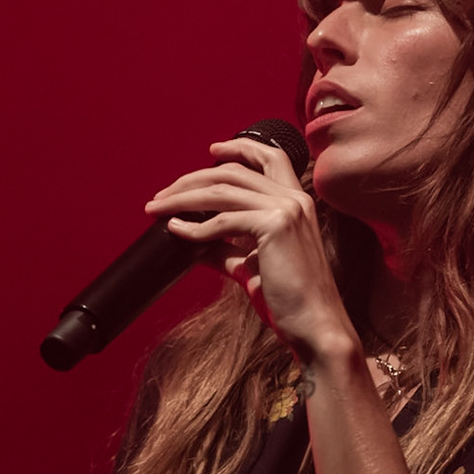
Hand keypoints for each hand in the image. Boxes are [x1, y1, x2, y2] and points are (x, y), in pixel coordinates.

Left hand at [145, 137, 357, 361]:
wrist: (314, 326)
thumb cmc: (289, 300)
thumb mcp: (252, 266)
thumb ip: (227, 249)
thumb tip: (192, 240)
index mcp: (297, 202)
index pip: (270, 158)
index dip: (240, 148)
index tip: (211, 151)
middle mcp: (294, 198)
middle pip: (234, 171)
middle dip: (192, 179)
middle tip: (163, 194)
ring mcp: (287, 209)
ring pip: (223, 189)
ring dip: (183, 197)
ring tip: (158, 208)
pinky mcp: (275, 226)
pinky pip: (223, 220)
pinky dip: (194, 226)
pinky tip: (176, 230)